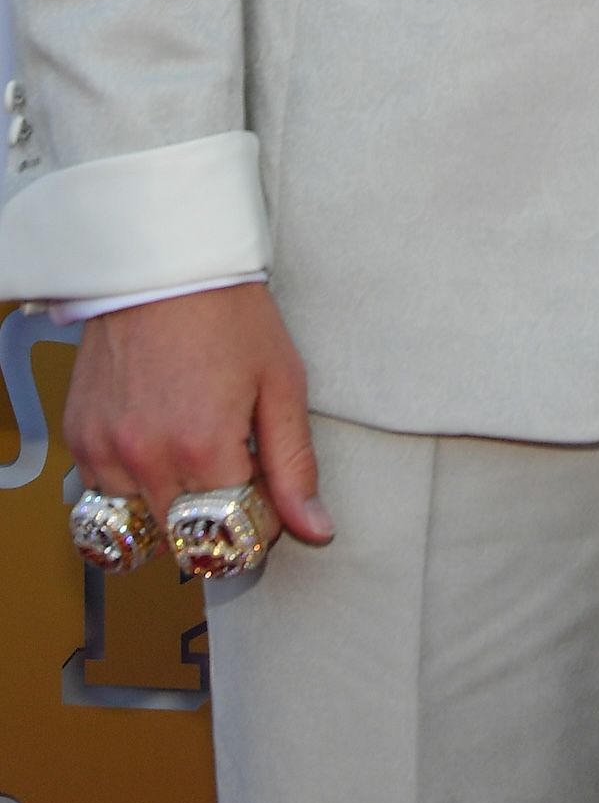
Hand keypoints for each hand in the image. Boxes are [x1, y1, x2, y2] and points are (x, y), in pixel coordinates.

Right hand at [64, 285, 331, 547]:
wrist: (164, 263)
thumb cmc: (228, 313)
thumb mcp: (281, 383)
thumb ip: (294, 464)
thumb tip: (315, 529)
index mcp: (204, 449)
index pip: (236, 535)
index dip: (262, 520)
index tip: (267, 491)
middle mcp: (147, 459)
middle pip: (188, 540)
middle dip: (218, 521)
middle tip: (234, 475)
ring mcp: (106, 451)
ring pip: (142, 525)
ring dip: (172, 506)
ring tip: (193, 454)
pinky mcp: (80, 437)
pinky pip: (104, 493)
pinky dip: (133, 483)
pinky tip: (158, 442)